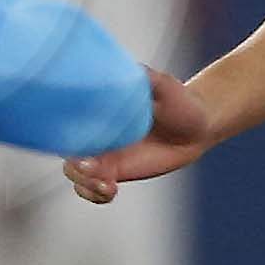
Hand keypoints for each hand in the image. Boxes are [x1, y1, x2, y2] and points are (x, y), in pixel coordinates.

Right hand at [65, 61, 222, 205]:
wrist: (197, 125)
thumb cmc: (178, 100)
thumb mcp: (162, 85)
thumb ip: (144, 78)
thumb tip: (132, 69)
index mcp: (98, 109)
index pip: (69, 123)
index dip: (67, 135)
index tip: (80, 144)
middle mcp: (96, 132)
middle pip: (67, 153)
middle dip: (76, 166)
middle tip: (94, 168)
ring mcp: (104, 154)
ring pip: (77, 175)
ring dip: (85, 184)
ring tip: (108, 186)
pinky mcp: (115, 173)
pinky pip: (94, 189)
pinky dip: (95, 195)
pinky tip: (110, 191)